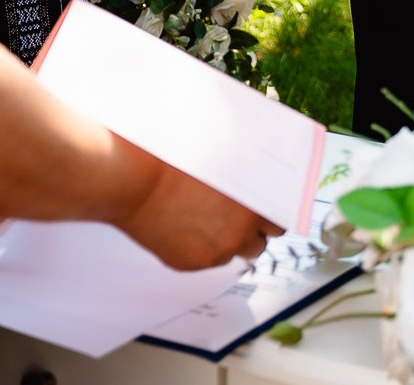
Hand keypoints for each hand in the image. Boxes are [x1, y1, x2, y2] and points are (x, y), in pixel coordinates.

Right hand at [116, 149, 281, 270]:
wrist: (133, 180)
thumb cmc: (174, 157)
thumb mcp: (224, 151)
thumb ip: (249, 164)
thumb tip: (266, 157)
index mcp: (255, 204)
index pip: (280, 221)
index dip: (271, 214)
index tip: (264, 209)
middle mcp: (240, 232)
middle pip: (261, 241)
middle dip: (251, 230)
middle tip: (236, 215)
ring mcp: (215, 251)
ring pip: (234, 253)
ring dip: (229, 240)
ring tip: (210, 219)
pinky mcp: (190, 263)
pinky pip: (205, 259)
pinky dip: (201, 246)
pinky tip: (186, 225)